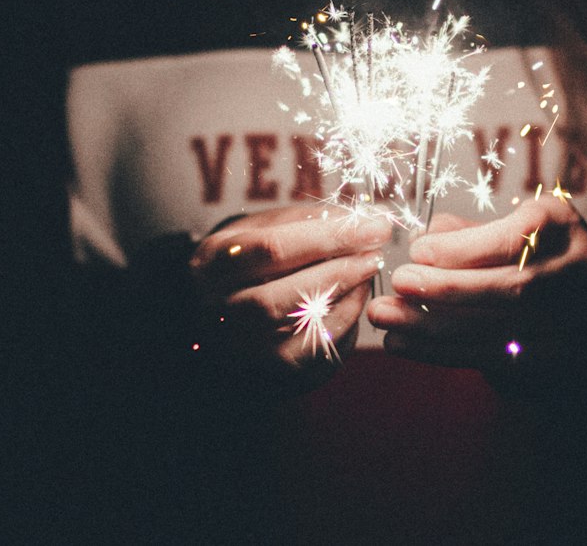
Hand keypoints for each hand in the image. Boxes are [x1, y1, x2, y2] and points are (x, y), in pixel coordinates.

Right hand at [189, 205, 390, 388]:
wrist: (231, 308)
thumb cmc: (255, 257)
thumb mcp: (265, 227)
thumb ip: (305, 221)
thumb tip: (360, 219)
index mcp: (211, 263)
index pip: (271, 249)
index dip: (328, 237)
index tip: (374, 225)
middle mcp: (217, 309)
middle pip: (280, 293)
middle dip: (339, 269)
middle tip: (375, 250)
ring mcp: (241, 344)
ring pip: (297, 324)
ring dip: (344, 293)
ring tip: (369, 267)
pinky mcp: (270, 368)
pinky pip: (314, 346)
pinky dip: (344, 318)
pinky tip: (358, 293)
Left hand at [366, 192, 586, 370]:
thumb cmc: (534, 248)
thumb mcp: (509, 222)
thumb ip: (469, 231)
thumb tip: (423, 239)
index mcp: (561, 225)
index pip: (516, 239)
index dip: (464, 249)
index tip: (419, 251)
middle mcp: (576, 273)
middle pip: (510, 288)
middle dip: (446, 288)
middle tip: (399, 282)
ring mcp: (569, 321)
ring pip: (496, 328)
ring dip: (431, 325)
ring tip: (384, 316)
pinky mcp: (550, 358)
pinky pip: (487, 357)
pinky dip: (438, 351)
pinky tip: (400, 341)